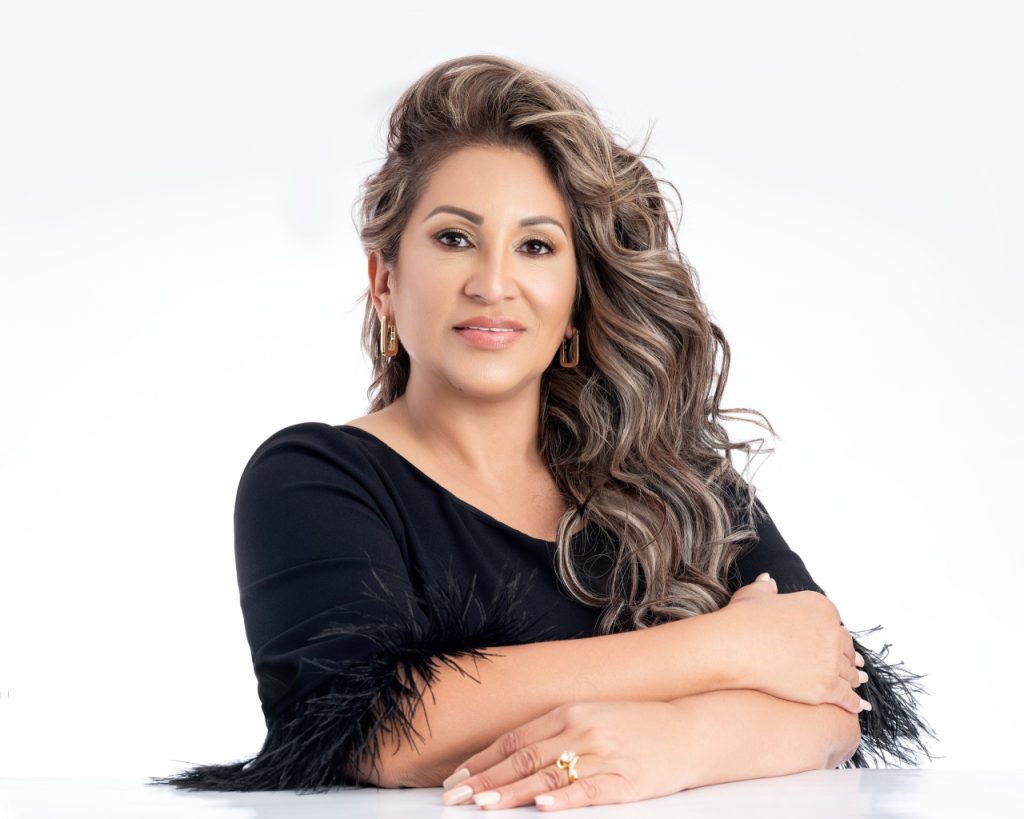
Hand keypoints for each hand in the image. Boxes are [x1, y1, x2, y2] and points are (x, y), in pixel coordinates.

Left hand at [439, 701, 691, 809]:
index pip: (515, 739)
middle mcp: (582, 729)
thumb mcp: (590, 719)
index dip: (483, 761)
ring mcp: (604, 754)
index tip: (457, 780)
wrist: (688, 730)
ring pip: (549, 775)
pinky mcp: (627, 779)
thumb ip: (553, 735)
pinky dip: (565, 800)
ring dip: (513, 792)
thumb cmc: (634, 729)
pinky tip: (542, 806)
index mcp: (569, 712)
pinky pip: (590, 791)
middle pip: (524, 758)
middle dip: (486, 781)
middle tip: (456, 798)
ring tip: (484, 805)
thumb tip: (509, 757)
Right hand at [722, 574, 868, 713]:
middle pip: (846, 648)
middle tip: (855, 664)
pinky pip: (846, 696)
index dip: (834, 635)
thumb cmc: (743, 619)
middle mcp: (832, 632)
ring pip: (849, 673)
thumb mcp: (754, 594)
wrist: (736, 646)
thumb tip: (768, 579)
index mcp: (821, 607)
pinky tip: (858, 707)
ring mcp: (831, 661)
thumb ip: (766, 587)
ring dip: (854, 678)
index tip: (835, 642)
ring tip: (858, 682)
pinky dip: (854, 702)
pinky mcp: (826, 686)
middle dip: (849, 656)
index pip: (836, 624)